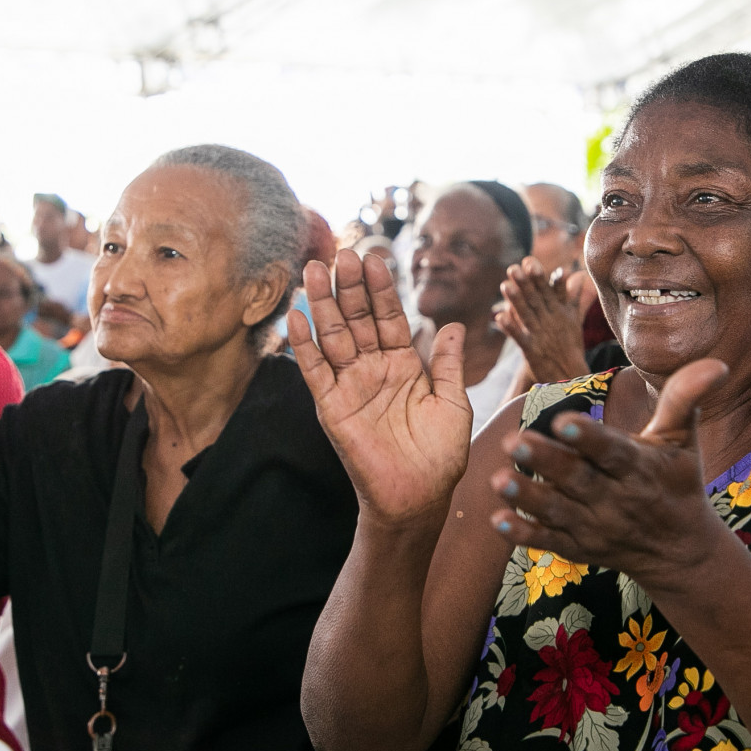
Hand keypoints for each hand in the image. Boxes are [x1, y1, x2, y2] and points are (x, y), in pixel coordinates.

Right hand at [290, 250, 471, 523]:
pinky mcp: (332, 408)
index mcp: (403, 365)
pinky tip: (297, 317)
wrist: (420, 496)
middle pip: (357, 319)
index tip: (376, 256)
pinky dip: (305, 346)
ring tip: (314, 270)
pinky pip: (315, 372)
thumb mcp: (452, 402)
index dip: (382, 289)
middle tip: (343, 253)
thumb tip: (453, 323)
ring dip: (323, 304)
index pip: (389, 317)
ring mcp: (350, 386)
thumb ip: (448, 363)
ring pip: (333, 337)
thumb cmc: (441, 454)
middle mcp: (373, 370)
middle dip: (349, 287)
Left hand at [487, 358, 728, 584]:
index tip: (562, 418)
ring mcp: (595, 527)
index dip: (588, 436)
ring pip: (557, 511)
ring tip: (498, 479)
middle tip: (513, 441)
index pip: (612, 451)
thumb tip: (716, 361)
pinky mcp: (578, 548)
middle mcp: (616, 499)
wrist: (680, 552)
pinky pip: (549, 542)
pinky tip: (497, 521)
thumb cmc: (677, 482)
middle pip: (577, 479)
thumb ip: (685, 399)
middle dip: (546, 462)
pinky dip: (524, 534)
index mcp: (640, 468)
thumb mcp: (682, 441)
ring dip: (527, 497)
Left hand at [494, 257, 590, 384]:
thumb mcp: (574, 319)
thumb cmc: (571, 346)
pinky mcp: (533, 350)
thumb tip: (579, 276)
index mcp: (561, 311)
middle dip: (526, 283)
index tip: (529, 262)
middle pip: (538, 299)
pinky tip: (499, 317)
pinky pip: (520, 337)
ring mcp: (542, 334)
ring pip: (528, 314)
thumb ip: (574, 297)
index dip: (540, 276)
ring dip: (516, 300)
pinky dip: (510, 327)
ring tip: (505, 285)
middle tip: (513, 268)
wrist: (572, 377)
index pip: (551, 290)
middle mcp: (552, 320)